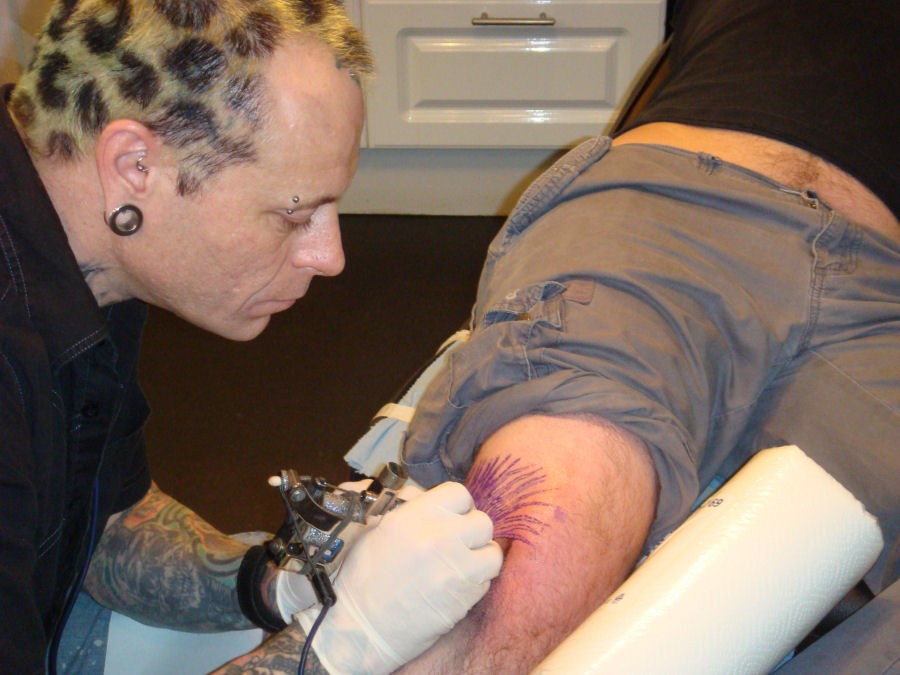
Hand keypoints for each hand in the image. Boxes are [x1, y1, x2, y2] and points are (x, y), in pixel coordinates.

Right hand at [297, 481, 502, 673]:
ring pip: (492, 552)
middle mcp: (439, 537)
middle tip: (458, 543)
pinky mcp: (465, 597)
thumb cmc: (364, 578)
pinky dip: (476, 582)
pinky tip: (455, 586)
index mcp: (415, 515)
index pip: (459, 493)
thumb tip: (425, 497)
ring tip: (462, 565)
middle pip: (482, 521)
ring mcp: (456, 568)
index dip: (457, 506)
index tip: (452, 518)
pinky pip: (487, 581)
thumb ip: (409, 509)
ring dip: (480, 557)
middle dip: (472, 532)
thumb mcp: (378, 530)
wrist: (361, 628)